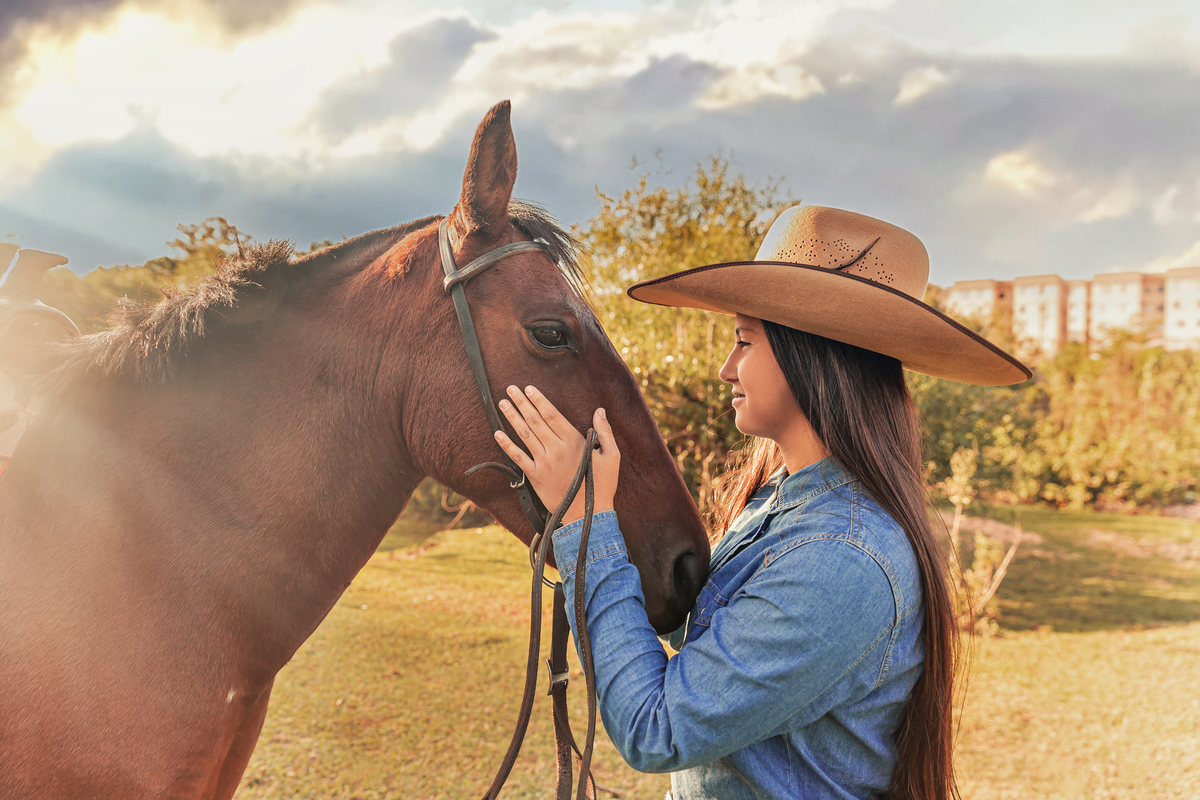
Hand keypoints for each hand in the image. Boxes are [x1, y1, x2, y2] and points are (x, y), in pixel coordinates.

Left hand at [494, 385, 620, 525]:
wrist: (588, 515)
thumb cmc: (602, 485)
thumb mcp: (612, 457)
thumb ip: (605, 432)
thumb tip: (599, 411)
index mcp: (574, 442)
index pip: (552, 415)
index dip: (539, 400)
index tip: (529, 388)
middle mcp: (556, 449)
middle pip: (535, 421)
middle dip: (522, 403)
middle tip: (510, 388)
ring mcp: (544, 463)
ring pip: (525, 435)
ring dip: (512, 418)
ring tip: (502, 404)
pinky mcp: (535, 477)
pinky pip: (518, 458)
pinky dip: (507, 445)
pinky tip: (497, 433)